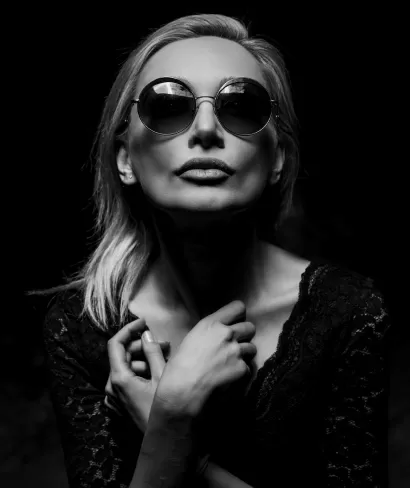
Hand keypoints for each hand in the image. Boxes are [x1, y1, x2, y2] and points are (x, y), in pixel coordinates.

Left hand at [105, 318, 169, 432]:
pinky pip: (128, 379)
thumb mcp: (162, 377)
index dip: (129, 329)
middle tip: (165, 344)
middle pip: (122, 355)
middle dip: (142, 346)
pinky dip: (141, 371)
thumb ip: (152, 353)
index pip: (115, 344)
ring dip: (144, 359)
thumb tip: (146, 334)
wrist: (164, 443)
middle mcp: (112, 386)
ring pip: (127, 367)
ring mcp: (116, 396)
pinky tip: (158, 371)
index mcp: (119, 378)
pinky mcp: (122, 402)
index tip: (144, 322)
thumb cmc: (164, 410)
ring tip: (166, 358)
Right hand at [154, 300, 256, 417]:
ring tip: (232, 363)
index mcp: (211, 324)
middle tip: (234, 345)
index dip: (238, 315)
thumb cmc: (179, 366)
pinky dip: (241, 372)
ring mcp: (236, 350)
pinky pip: (248, 367)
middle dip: (245, 336)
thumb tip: (205, 335)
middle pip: (250, 327)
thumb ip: (206, 333)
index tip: (235, 323)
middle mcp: (226, 333)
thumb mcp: (189, 339)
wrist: (183, 389)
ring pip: (252, 348)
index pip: (238, 307)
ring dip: (245, 354)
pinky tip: (229, 377)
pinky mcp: (241, 368)